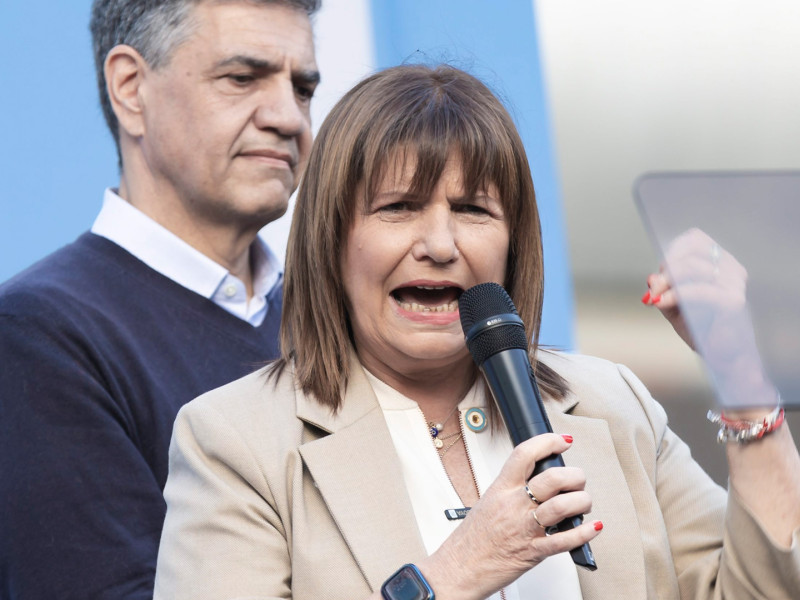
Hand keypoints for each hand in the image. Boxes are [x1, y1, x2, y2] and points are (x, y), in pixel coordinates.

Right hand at [418, 433, 601, 599]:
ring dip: (582, 501)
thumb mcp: (488, 503)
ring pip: (562, 506)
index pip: (524, 454)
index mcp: (501, 489)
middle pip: (552, 478)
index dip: (547, 442)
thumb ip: (512, 492)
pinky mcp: (533, 552)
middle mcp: (513, 505)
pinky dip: (583, 533)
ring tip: (584, 502)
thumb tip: (539, 484)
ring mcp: (524, 528)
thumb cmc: (472, 539)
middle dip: (574, 476)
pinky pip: (564, 541)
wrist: (459, 568)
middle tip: (578, 480)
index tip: (562, 441)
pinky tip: (592, 527)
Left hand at [643, 228, 774, 406]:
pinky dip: (675, 294)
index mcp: (720, 264)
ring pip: (691, 267)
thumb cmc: (702, 329)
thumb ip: (663, 290)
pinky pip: (698, 289)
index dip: (672, 251)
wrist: (725, 359)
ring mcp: (734, 284)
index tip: (660, 272)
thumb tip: (651, 277)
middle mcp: (730, 269)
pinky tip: (661, 303)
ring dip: (667, 281)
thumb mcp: (674, 306)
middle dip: (666, 267)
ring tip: (656, 297)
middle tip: (654, 287)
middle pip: (691, 250)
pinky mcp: (732, 301)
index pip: (694, 239)